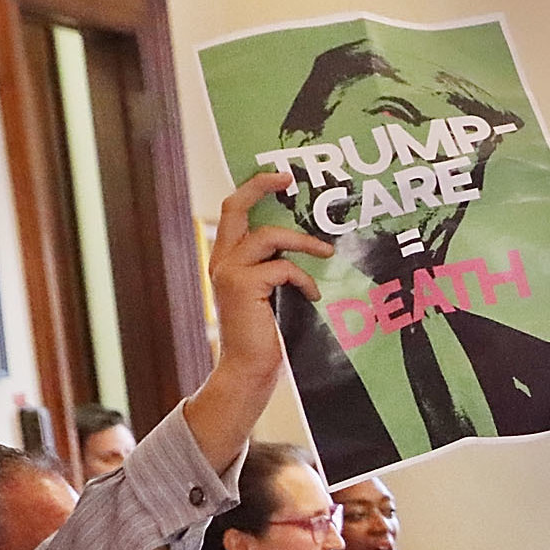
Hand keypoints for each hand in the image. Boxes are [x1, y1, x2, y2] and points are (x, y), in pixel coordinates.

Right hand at [185, 174, 332, 470]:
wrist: (249, 372)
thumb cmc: (269, 338)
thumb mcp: (275, 296)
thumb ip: (281, 270)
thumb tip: (316, 248)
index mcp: (227, 259)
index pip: (234, 212)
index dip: (254, 189)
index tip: (280, 177)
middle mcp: (222, 260)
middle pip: (235, 207)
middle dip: (261, 186)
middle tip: (289, 179)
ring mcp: (228, 272)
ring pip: (267, 235)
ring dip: (302, 242)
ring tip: (327, 253)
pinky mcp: (242, 286)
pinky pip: (281, 268)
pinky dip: (303, 278)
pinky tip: (314, 295)